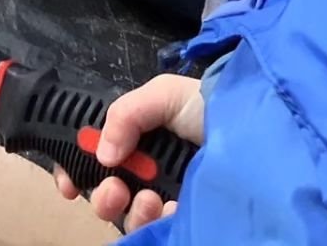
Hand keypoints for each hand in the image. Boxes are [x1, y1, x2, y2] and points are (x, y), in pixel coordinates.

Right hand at [51, 75, 203, 231]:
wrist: (257, 132)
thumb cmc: (208, 106)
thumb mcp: (163, 95)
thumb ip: (125, 114)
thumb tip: (102, 155)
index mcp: (138, 139)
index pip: (97, 159)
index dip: (78, 171)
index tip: (69, 185)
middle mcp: (148, 171)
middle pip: (108, 193)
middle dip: (103, 195)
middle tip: (115, 190)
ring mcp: (167, 198)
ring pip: (130, 218)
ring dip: (131, 212)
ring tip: (149, 201)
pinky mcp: (183, 219)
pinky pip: (158, 232)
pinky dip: (158, 224)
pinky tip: (171, 209)